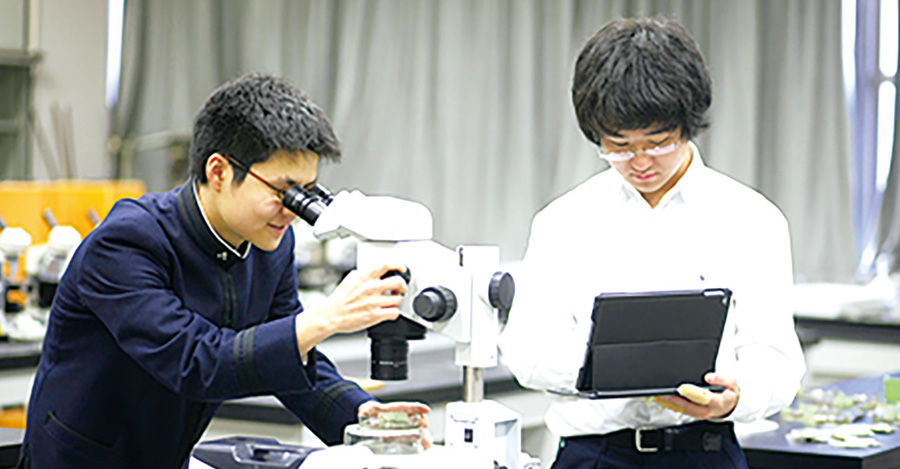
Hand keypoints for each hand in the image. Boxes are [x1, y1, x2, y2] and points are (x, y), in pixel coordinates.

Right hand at [294, 263, 408, 354]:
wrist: (330, 315)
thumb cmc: (339, 300)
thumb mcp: (349, 279)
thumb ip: (362, 274)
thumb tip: (372, 271)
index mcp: (364, 277)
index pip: (386, 265)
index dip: (398, 265)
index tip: (402, 268)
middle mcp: (371, 288)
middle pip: (398, 282)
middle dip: (402, 286)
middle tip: (400, 289)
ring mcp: (374, 302)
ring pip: (398, 299)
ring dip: (396, 301)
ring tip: (391, 302)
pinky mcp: (375, 315)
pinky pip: (394, 312)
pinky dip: (394, 312)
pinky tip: (388, 312)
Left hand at [358, 401, 432, 448]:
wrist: (372, 416)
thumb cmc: (373, 411)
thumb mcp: (369, 409)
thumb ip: (367, 410)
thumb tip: (363, 411)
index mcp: (396, 409)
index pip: (409, 407)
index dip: (418, 408)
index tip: (427, 410)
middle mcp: (404, 415)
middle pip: (417, 416)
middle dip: (423, 421)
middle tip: (425, 426)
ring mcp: (405, 423)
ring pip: (418, 427)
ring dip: (425, 433)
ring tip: (428, 440)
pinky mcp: (405, 432)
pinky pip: (416, 435)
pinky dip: (422, 439)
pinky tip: (426, 444)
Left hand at [652, 373, 739, 419]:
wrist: (730, 405)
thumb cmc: (729, 393)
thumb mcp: (732, 383)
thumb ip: (722, 379)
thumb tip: (709, 377)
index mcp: (718, 402)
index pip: (703, 398)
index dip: (692, 393)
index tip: (682, 387)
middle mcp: (707, 410)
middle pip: (689, 406)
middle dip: (675, 399)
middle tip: (664, 392)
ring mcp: (699, 413)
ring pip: (682, 410)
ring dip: (670, 403)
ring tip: (658, 395)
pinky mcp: (693, 413)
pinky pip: (680, 410)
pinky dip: (670, 405)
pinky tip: (661, 399)